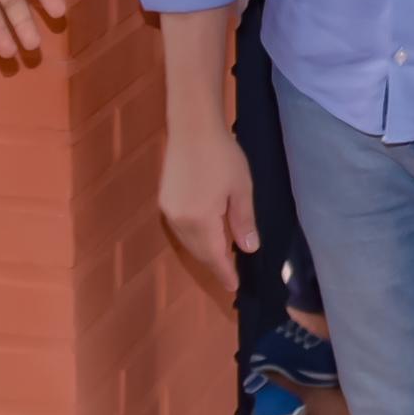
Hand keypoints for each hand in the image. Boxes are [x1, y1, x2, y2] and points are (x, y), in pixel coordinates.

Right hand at [158, 118, 259, 303]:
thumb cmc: (222, 156)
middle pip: (198, 252)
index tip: (234, 287)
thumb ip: (243, 221)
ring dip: (204, 251)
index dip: (224, 273)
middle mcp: (179, 221)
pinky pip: (181, 229)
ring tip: (222, 257)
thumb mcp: (241, 189)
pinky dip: (195, 238)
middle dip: (215, 264)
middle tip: (230, 273)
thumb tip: (248, 249)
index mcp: (200, 220)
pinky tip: (207, 234)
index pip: (214, 256)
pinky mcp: (165, 200)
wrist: (192, 127)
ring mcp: (169, 211)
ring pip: (188, 242)